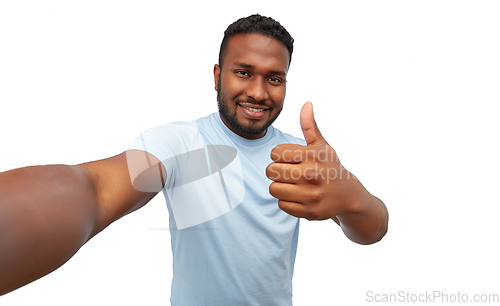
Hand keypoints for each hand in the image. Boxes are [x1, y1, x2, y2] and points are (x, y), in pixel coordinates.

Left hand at [266, 102, 361, 219]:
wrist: (349, 195)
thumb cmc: (330, 166)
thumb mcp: (322, 145)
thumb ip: (310, 126)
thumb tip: (306, 104)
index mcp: (313, 155)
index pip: (275, 153)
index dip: (278, 155)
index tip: (289, 158)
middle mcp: (312, 175)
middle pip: (270, 171)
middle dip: (275, 171)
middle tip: (287, 172)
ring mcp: (311, 195)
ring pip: (273, 189)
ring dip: (279, 187)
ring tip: (292, 184)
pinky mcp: (309, 212)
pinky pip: (281, 205)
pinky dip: (287, 201)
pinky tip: (298, 196)